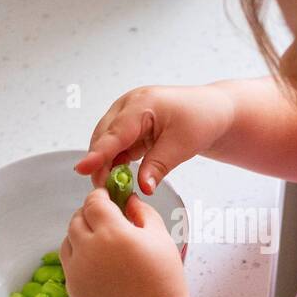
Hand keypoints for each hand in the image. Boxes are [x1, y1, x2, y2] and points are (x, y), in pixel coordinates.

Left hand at [59, 189, 188, 296]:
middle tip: (104, 218)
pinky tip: (97, 263)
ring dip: (80, 234)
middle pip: (76, 219)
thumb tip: (128, 199)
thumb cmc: (164, 279)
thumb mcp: (161, 237)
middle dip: (89, 213)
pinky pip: (69, 264)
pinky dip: (78, 257)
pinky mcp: (73, 289)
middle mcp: (89, 249)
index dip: (100, 196)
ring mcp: (77, 271)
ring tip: (99, 240)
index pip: (93, 202)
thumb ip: (142, 212)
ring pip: (67, 240)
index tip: (108, 197)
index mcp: (112, 232)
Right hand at [73, 84, 234, 193]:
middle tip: (105, 192)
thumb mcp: (182, 145)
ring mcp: (127, 114)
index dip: (98, 153)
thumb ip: (159, 166)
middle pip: (104, 138)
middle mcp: (128, 106)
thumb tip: (142, 188)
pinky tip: (118, 178)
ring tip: (111, 188)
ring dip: (106, 164)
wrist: (213, 110)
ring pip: (106, 143)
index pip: (115, 133)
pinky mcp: (129, 126)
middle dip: (100, 164)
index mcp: (142, 104)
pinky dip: (115, 162)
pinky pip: (116, 146)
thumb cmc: (201, 119)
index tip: (83, 169)